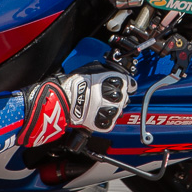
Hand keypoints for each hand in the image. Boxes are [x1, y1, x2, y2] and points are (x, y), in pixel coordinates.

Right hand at [18, 67, 135, 146]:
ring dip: (111, 109)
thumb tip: (110, 71)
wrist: (62, 99)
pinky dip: (104, 120)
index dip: (126, 86)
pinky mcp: (102, 122)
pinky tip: (97, 114)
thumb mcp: (92, 69)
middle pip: (124, 98)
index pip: (130, 84)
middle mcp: (114, 95)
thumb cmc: (73, 83)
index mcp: (113, 80)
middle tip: (106, 97)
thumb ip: (105, 71)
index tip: (124, 87)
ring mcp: (109, 110)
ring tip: (100, 106)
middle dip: (117, 97)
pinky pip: (109, 123)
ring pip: (118, 111)